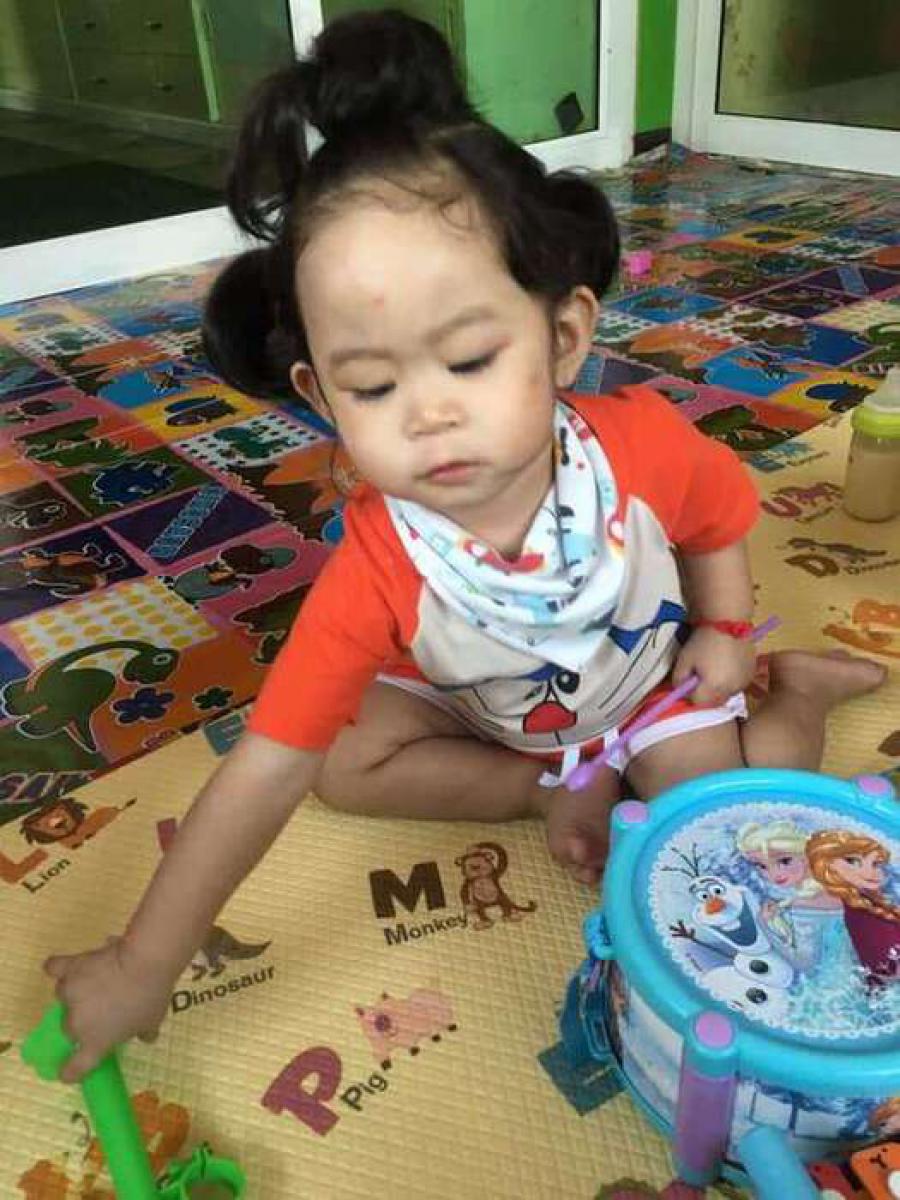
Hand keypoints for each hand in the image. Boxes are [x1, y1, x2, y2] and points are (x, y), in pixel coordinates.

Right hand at [44, 936, 173, 1082]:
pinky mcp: (69, 968)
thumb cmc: (150, 996)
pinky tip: (68, 967)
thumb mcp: (153, 1021)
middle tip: (101, 1010)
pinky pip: (54, 969)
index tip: (70, 1072)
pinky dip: (59, 969)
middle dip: (83, 1022)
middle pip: (69, 1029)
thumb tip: (146, 1037)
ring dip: (75, 994)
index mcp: (95, 1043)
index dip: (71, 1072)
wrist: (144, 962)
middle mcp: (76, 1023)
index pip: (75, 1068)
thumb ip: (145, 1033)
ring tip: (95, 982)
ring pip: (64, 998)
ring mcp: (69, 994)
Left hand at [673, 627, 755, 705]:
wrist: (728, 623)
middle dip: (704, 694)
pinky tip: (725, 667)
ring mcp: (743, 683)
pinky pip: (737, 686)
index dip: (690, 693)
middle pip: (714, 702)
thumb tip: (681, 689)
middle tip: (699, 677)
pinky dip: (730, 682)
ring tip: (714, 670)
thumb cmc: (703, 641)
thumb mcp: (683, 660)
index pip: (697, 702)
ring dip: (718, 689)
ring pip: (726, 695)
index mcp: (713, 687)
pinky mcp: (751, 675)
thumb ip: (678, 679)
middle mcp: (731, 690)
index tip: (688, 680)